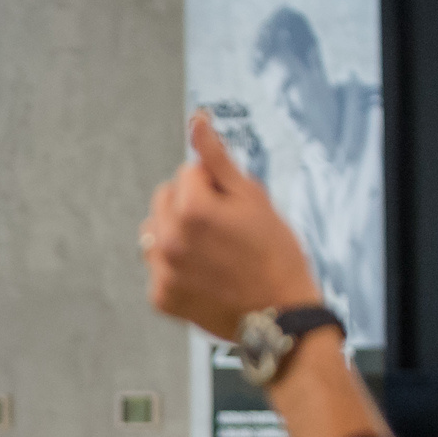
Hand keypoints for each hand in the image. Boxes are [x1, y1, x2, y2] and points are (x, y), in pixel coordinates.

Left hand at [142, 112, 321, 341]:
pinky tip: (205, 276)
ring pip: (156, 230)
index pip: (187, 172)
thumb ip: (216, 158)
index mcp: (190, 209)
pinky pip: (158, 266)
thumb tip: (196, 119)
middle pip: (165, 198)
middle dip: (190, 204)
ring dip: (177, 233)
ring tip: (213, 252)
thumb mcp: (252, 197)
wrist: (281, 316)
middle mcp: (167, 239)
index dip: (215, 186)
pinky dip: (176, 267)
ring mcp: (161, 271)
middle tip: (225, 230)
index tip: (235, 209)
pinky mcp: (160, 297)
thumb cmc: (275, 252)